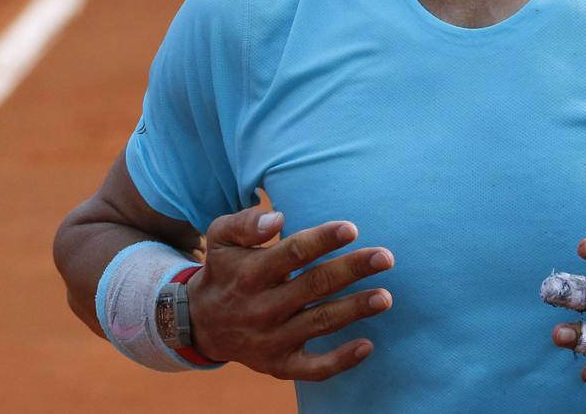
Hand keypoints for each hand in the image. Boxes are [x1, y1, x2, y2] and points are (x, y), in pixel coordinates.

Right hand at [188, 204, 394, 381]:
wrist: (200, 323)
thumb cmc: (224, 270)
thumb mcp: (220, 238)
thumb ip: (245, 223)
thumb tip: (277, 218)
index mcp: (250, 273)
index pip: (292, 253)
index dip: (322, 240)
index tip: (351, 229)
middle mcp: (262, 307)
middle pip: (314, 286)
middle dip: (352, 270)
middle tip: (385, 257)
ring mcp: (272, 339)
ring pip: (319, 323)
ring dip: (354, 310)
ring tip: (385, 297)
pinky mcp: (279, 365)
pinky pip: (313, 369)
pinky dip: (340, 361)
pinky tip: (367, 346)